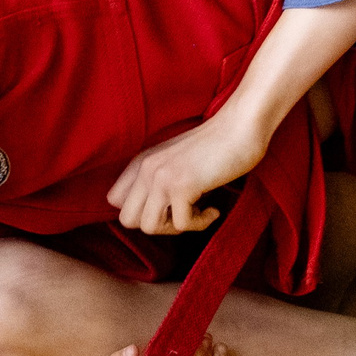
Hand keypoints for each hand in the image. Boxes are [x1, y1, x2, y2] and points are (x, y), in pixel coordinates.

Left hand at [108, 108, 270, 234]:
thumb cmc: (215, 147)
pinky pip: (183, 225)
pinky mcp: (182, 186)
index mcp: (141, 162)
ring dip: (177, 227)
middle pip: (128, 220)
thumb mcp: (176, 160)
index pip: (114, 201)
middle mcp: (145, 169)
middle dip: (157, 225)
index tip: (168, 207)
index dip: (141, 211)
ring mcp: (162, 177)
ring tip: (197, 210)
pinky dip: (202, 222)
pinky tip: (214, 208)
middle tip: (182, 214)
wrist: (241, 128)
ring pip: (150, 227)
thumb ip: (155, 179)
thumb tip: (145, 215)